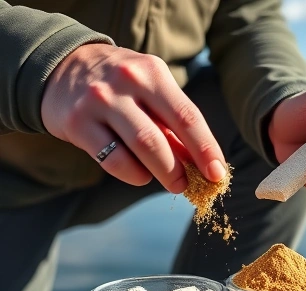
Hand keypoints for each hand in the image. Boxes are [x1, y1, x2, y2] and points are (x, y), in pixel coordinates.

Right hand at [41, 44, 226, 193]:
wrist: (62, 66)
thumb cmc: (121, 85)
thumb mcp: (151, 90)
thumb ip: (173, 124)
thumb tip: (202, 162)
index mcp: (153, 72)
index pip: (187, 116)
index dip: (206, 148)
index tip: (218, 174)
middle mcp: (126, 83)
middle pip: (162, 137)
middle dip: (183, 169)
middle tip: (191, 185)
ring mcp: (99, 102)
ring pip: (140, 149)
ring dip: (162, 174)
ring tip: (174, 184)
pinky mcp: (76, 123)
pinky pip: (112, 160)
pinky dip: (134, 174)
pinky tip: (141, 174)